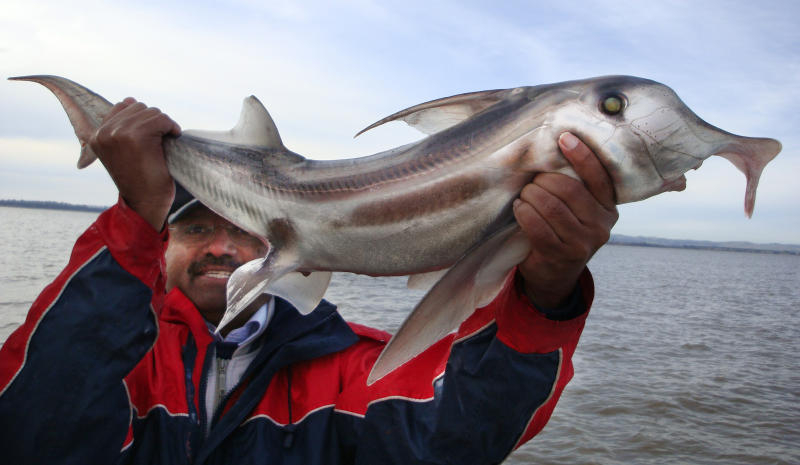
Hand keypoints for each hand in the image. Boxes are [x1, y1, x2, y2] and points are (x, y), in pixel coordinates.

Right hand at [89, 98, 181, 229]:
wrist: (145, 203)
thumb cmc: (140, 178)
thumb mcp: (124, 150)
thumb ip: (122, 127)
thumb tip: (129, 100)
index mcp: (97, 135)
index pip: (122, 106)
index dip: (142, 119)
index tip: (150, 137)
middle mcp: (104, 132)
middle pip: (139, 107)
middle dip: (154, 121)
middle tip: (160, 141)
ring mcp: (118, 133)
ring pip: (151, 112)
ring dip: (164, 125)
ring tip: (165, 142)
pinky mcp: (136, 136)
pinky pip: (161, 119)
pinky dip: (171, 127)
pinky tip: (173, 139)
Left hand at [513, 132, 617, 308]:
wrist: (555, 274)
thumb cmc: (563, 231)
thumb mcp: (579, 211)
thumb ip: (577, 188)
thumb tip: (556, 148)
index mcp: (609, 209)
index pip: (599, 178)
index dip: (582, 156)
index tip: (564, 138)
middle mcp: (601, 226)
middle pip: (569, 190)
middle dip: (544, 180)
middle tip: (532, 181)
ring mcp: (582, 243)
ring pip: (551, 206)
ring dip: (531, 196)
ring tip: (524, 195)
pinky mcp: (561, 255)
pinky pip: (537, 226)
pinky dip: (524, 213)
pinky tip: (519, 209)